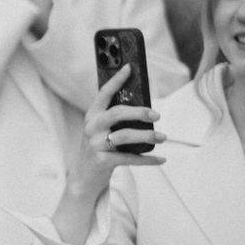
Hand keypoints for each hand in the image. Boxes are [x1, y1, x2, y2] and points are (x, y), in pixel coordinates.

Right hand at [63, 65, 165, 198]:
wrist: (83, 177)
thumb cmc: (98, 148)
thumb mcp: (101, 130)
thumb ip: (116, 118)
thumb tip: (145, 109)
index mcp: (92, 116)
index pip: (104, 94)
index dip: (116, 80)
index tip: (129, 67)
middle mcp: (91, 128)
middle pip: (116, 113)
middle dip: (138, 112)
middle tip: (156, 115)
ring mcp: (95, 145)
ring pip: (124, 136)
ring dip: (146, 136)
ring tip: (161, 137)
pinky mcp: (102, 161)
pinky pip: (129, 158)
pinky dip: (147, 160)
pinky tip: (160, 159)